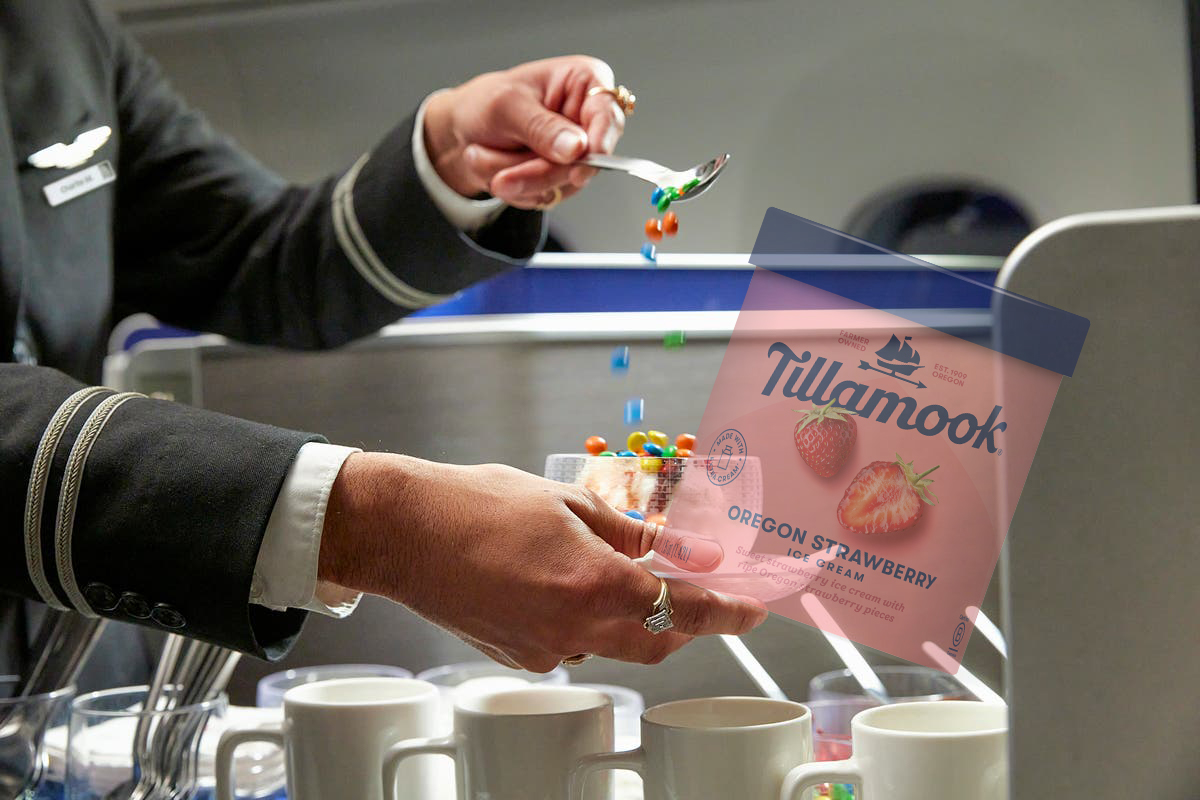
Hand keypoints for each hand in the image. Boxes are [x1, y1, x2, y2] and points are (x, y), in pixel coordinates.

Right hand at [318, 453, 767, 671]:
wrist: (405, 531)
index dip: (728, 611)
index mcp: (594, 583)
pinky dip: (588, 620)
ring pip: (616, 645)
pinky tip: (567, 584)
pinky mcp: (518, 656)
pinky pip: (573, 645)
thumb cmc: (476, 505)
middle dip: (686, 621)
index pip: (684, 608)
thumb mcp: (566, 502)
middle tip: (698, 591)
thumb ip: (624, 531)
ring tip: (621, 573)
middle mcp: (574, 628)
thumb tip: (662, 546)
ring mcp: (544, 648)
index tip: (754, 609)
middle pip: (659, 641)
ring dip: (634, 618)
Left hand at [421, 55, 625, 208]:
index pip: (608, 114)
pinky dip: (518, 190)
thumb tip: (576, 147)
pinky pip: (548, 196)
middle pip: (585, 161)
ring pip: (563, 183)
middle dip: (538, 172)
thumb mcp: (506, 105)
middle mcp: (588, 120)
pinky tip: (499, 171)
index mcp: (585, 83)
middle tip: (501, 179)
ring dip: (519, 179)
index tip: (578, 168)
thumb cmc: (487, 102)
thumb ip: (541, 127)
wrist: (464, 129)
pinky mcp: (565, 179)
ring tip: (486, 158)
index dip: (599, 143)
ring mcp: (578, 153)